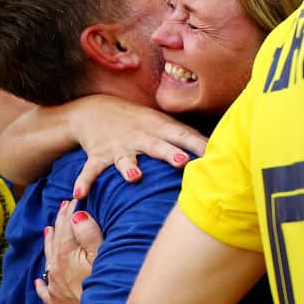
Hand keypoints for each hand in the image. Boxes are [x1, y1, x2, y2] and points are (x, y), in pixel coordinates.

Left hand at [35, 199, 104, 303]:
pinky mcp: (57, 303)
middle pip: (56, 240)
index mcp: (66, 254)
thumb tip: (77, 215)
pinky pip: (44, 290)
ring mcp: (55, 286)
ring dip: (49, 243)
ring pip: (48, 260)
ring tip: (48, 230)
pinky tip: (38, 281)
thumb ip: (89, 233)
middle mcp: (55, 268)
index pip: (66, 226)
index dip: (70, 210)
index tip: (74, 199)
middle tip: (63, 207)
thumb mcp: (102, 254)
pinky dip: (41, 283)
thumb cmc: (105, 282)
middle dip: (60, 222)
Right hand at [66, 94, 207, 198]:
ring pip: (125, 158)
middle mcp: (141, 136)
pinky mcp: (98, 155)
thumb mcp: (164, 124)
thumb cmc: (141, 122)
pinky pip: (90, 170)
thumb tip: (222, 149)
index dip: (199, 144)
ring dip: (129, 167)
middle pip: (157, 145)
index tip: (214, 154)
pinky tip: (80, 194)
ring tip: (134, 177)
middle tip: (182, 162)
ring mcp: (118, 146)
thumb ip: (188, 138)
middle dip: (169, 153)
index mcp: (160, 128)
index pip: (183, 135)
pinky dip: (84, 182)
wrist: (95, 108)